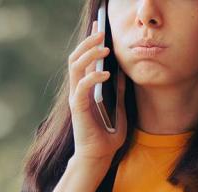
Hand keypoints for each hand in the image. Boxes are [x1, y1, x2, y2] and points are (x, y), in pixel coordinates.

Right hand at [68, 19, 127, 168]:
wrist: (99, 157)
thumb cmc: (107, 137)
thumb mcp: (119, 111)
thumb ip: (118, 93)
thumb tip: (122, 74)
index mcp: (85, 90)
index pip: (84, 60)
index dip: (89, 43)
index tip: (99, 27)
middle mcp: (77, 91)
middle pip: (76, 59)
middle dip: (88, 42)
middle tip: (102, 31)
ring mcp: (76, 98)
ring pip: (76, 67)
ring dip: (89, 53)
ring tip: (104, 46)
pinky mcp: (78, 108)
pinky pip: (82, 86)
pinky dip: (93, 76)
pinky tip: (106, 72)